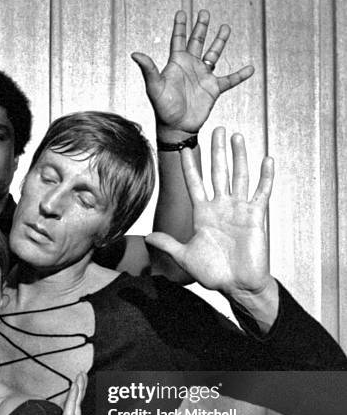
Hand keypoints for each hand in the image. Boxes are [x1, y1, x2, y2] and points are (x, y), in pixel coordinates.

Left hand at [132, 10, 253, 138]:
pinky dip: (240, 75)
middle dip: (201, 27)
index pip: (178, 40)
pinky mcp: (213, 89)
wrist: (176, 128)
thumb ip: (148, 69)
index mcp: (176, 64)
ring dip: (219, 42)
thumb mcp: (155, 87)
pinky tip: (249, 68)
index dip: (180, 26)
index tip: (181, 13)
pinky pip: (229, 80)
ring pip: (213, 54)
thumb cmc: (163, 109)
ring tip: (225, 28)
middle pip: (197, 42)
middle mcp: (190, 67)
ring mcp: (203, 77)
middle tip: (204, 13)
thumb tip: (135, 54)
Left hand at [146, 127, 274, 296]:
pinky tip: (267, 159)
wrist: (236, 285)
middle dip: (216, 152)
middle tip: (216, 129)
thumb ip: (168, 244)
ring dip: (239, 156)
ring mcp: (239, 210)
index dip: (190, 167)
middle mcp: (221, 207)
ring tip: (237, 136)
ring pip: (239, 176)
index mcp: (203, 214)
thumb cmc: (213, 273)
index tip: (183, 148)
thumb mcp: (184, 257)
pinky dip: (265, 176)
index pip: (195, 184)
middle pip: (218, 173)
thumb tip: (147, 238)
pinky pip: (262, 192)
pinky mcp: (256, 216)